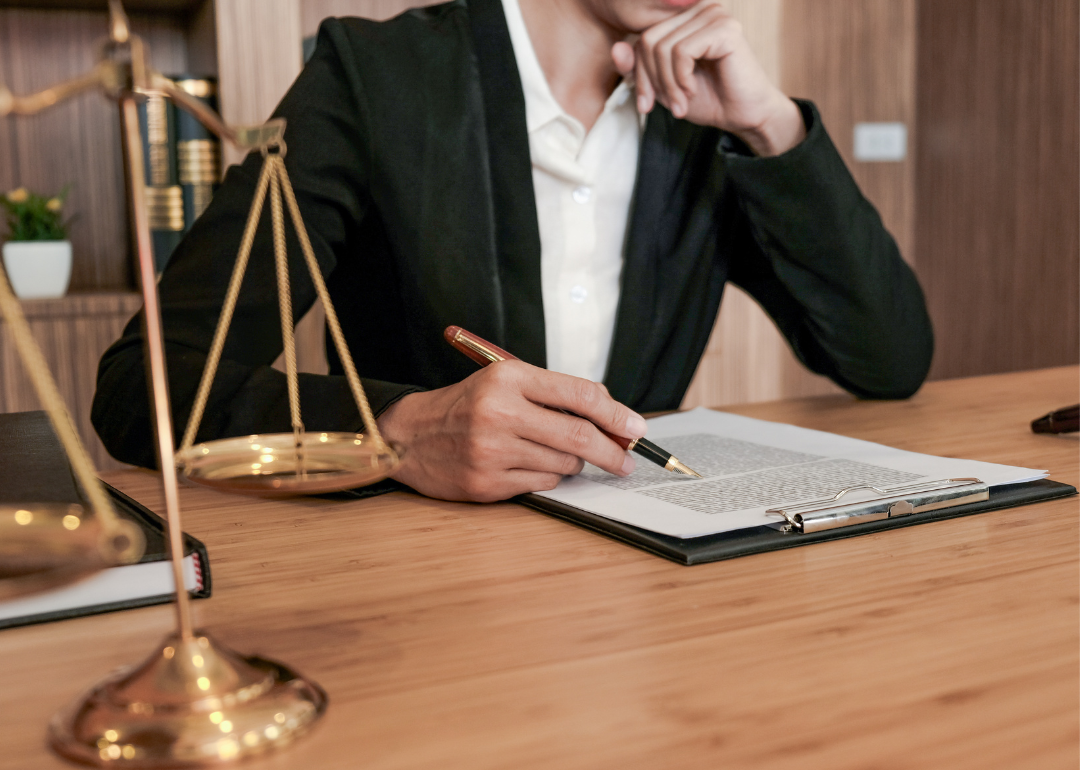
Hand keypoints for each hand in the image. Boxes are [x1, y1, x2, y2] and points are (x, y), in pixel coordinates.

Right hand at [376, 360, 647, 501]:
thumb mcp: (505, 383)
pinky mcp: (486, 482)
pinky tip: (527, 465)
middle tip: (625, 461)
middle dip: (612, 451)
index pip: (580, 395)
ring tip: (550, 452)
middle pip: (579, 436)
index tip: (635, 429)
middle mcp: (500, 412)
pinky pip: (542, 484)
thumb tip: (613, 419)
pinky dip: (547, 477)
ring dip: (572, 463)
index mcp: (509, 378)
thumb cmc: (466, 406)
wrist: (409, 435)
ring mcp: (492, 450)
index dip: (616, 414)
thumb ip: (554, 395)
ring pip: (564, 464)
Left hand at [611, 1, 805, 156]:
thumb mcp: (662, 86)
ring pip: (663, 47)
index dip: (638, 74)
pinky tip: (693, 90)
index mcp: (684, 18)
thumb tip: (615, 48)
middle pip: (648, 40)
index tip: (646, 104)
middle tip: (668, 105)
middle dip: (652, 80)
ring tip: (681, 102)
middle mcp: (699, 8)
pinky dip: (681, 78)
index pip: (642, 37)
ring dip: (668, 84)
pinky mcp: (724, 28)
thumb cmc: (708, 98)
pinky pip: (681, 51)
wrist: (743, 116)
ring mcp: (713, 14)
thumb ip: (638, 68)